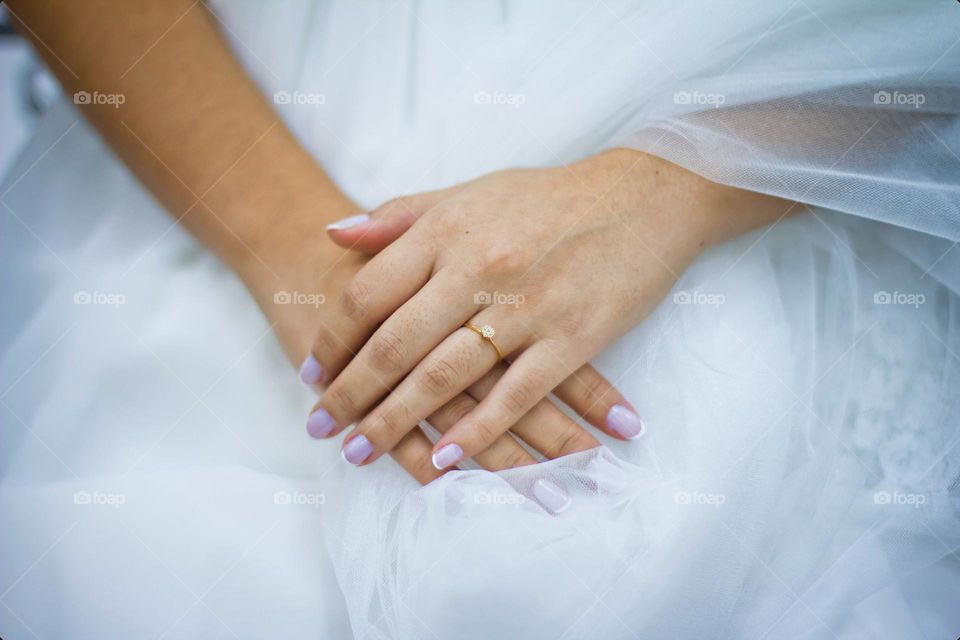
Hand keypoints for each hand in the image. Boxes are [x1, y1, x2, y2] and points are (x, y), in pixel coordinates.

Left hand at [242, 194, 636, 485]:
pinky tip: (443, 461)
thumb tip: (332, 234)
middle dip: (350, 394)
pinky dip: (476, 433)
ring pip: (445, 376)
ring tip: (360, 452)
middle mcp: (477, 268)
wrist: (640, 198)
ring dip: (396, 422)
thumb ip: (400, 215)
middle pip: (395, 343)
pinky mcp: (571, 337)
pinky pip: (515, 396)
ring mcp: (526, 305)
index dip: (332, 341)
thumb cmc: (547, 198)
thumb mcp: (469, 192)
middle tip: (320, 429)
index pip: (367, 295)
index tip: (312, 374)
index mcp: (446, 231)